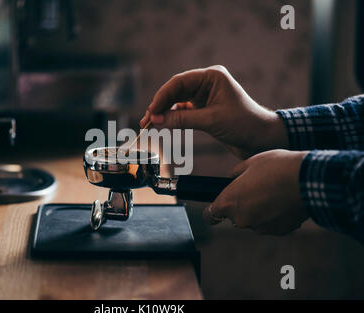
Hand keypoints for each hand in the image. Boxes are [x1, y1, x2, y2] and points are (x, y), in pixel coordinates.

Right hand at [140, 65, 288, 158]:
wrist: (262, 139)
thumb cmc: (245, 124)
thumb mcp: (211, 121)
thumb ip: (182, 119)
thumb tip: (156, 120)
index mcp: (212, 77)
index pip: (179, 82)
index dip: (162, 96)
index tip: (151, 111)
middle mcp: (207, 83)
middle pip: (175, 91)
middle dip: (160, 105)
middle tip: (146, 120)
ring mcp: (205, 96)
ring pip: (177, 101)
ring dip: (164, 112)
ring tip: (150, 124)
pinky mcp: (204, 109)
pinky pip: (183, 111)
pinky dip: (173, 118)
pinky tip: (163, 124)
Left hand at [203, 150, 308, 235]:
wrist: (308, 179)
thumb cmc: (276, 167)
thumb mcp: (250, 163)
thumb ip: (236, 174)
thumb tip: (233, 178)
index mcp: (229, 202)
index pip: (211, 214)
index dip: (213, 210)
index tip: (217, 207)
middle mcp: (241, 219)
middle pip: (235, 215)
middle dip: (242, 205)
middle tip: (257, 189)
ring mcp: (261, 228)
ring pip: (254, 219)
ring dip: (260, 210)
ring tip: (274, 192)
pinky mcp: (279, 231)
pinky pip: (271, 223)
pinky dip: (275, 215)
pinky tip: (284, 200)